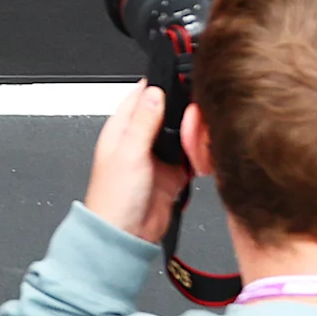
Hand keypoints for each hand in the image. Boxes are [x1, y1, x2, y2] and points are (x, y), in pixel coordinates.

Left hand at [80, 82, 193, 247]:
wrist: (125, 235)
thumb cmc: (113, 198)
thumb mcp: (129, 152)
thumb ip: (144, 121)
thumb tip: (154, 91)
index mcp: (121, 129)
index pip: (141, 96)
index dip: (158, 86)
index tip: (179, 80)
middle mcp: (139, 140)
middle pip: (166, 114)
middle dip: (182, 111)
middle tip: (197, 110)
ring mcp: (157, 157)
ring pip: (181, 134)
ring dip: (191, 134)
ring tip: (200, 132)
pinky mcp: (172, 174)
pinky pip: (190, 158)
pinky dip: (198, 156)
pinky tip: (203, 153)